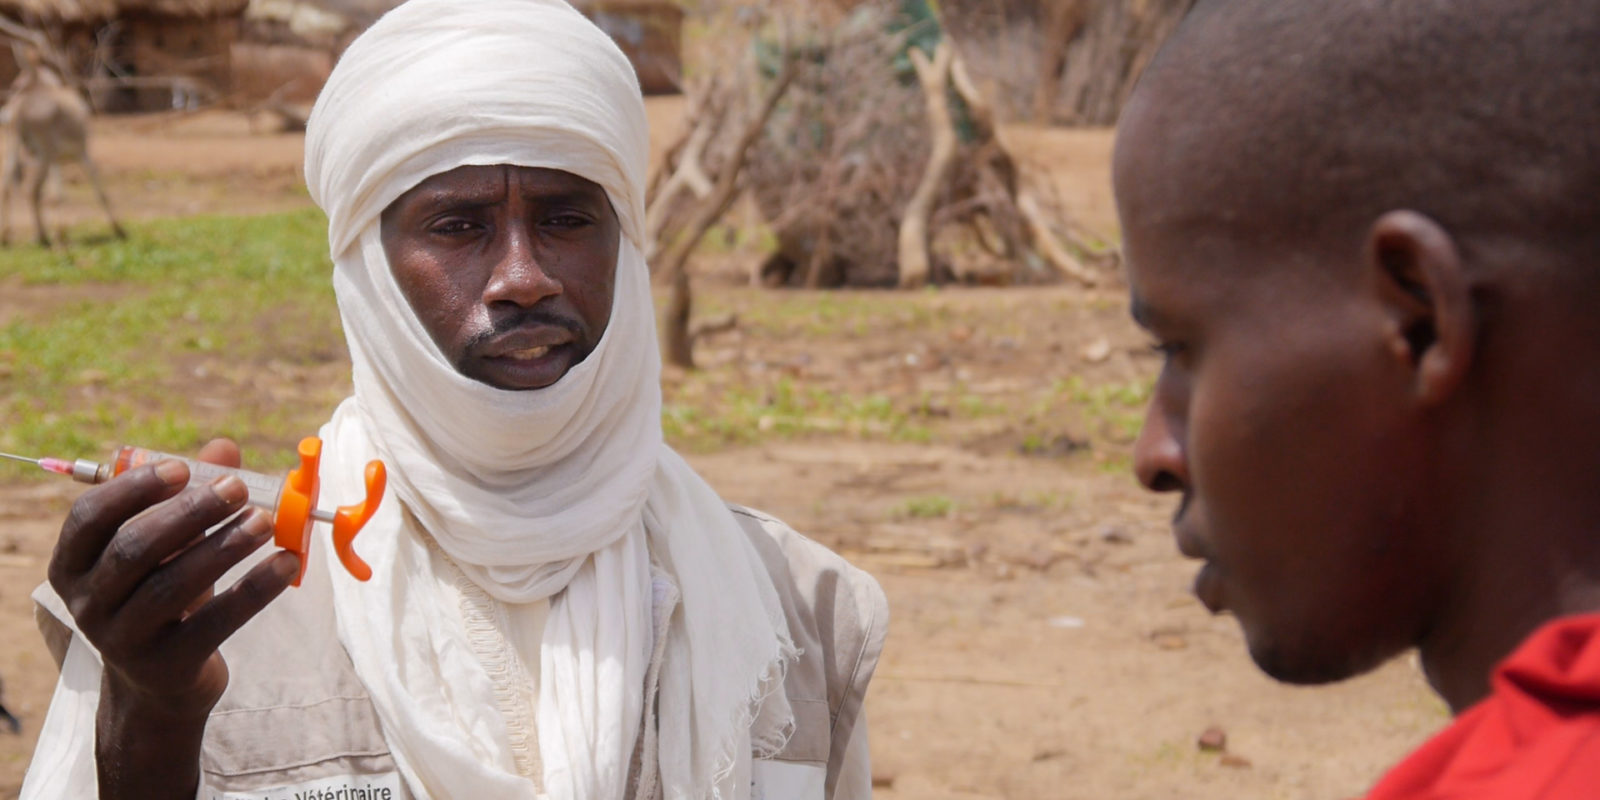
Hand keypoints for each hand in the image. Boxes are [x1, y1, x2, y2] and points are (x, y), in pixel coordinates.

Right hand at [48, 438, 299, 718]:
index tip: (183, 467)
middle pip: (135, 548)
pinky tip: (287, 564)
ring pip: (171, 586)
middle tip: (238, 488)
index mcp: (74, 564)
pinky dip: (254, 590)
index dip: (134, 489)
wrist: (160, 683)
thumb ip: (190, 497)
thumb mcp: (168, 549)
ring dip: (224, 547)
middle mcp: (88, 603)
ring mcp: (123, 639)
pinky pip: (214, 623)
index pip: (90, 517)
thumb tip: (225, 446)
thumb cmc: (162, 595)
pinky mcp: (167, 667)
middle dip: (190, 513)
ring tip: (267, 521)